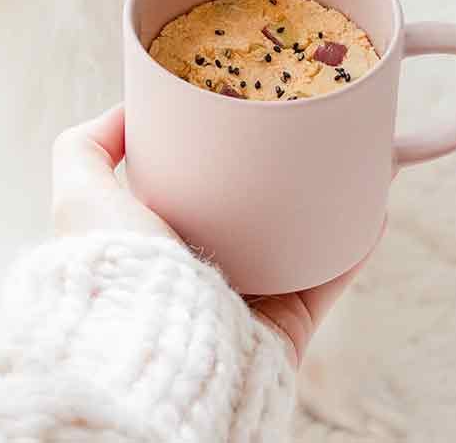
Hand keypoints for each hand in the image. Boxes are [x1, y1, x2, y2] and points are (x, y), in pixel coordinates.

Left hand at [51, 105, 377, 365]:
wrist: (155, 351)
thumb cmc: (114, 271)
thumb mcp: (80, 196)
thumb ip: (85, 148)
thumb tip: (124, 109)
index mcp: (158, 237)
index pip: (198, 183)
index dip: (223, 146)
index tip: (251, 103)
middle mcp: (204, 268)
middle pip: (258, 207)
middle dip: (289, 169)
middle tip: (316, 123)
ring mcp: (249, 298)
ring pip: (303, 238)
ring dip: (334, 199)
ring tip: (356, 152)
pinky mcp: (287, 325)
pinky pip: (331, 276)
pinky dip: (356, 241)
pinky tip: (374, 202)